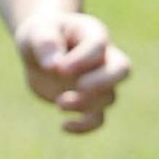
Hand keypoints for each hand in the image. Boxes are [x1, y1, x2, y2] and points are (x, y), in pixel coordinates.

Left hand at [15, 12, 130, 133]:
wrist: (38, 50)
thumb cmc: (41, 34)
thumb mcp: (36, 32)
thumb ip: (45, 43)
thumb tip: (54, 65)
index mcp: (92, 34)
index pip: (98, 46)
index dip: (82, 60)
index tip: (59, 69)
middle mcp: (102, 58)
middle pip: (122, 70)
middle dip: (102, 82)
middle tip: (79, 86)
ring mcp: (97, 82)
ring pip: (109, 97)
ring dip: (85, 103)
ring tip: (59, 102)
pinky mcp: (87, 101)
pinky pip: (98, 119)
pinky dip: (85, 126)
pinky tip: (63, 126)